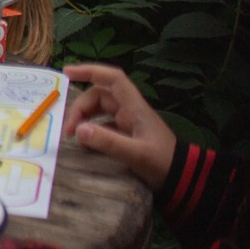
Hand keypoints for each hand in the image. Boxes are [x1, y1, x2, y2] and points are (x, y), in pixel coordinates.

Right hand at [64, 63, 176, 188]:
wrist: (182, 177)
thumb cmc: (162, 162)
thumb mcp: (136, 154)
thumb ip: (108, 141)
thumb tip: (79, 130)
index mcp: (134, 108)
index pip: (112, 79)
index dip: (90, 71)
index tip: (66, 73)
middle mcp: (130, 111)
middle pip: (99, 96)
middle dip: (80, 108)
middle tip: (69, 131)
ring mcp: (128, 123)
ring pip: (99, 110)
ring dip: (84, 119)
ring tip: (74, 137)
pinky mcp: (127, 135)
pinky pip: (103, 125)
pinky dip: (91, 131)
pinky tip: (86, 145)